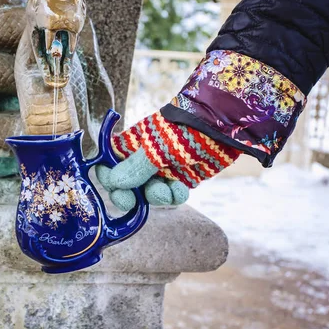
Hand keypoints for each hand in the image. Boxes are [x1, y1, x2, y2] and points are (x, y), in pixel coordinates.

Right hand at [97, 112, 240, 209]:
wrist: (220, 126)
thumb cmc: (182, 128)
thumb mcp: (157, 148)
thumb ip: (136, 167)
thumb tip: (114, 182)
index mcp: (130, 146)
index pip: (108, 164)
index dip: (109, 178)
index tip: (115, 188)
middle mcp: (142, 159)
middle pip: (126, 185)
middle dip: (129, 195)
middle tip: (132, 202)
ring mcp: (161, 170)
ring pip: (149, 193)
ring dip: (156, 196)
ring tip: (167, 192)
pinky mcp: (179, 179)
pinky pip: (170, 195)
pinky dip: (174, 196)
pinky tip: (180, 190)